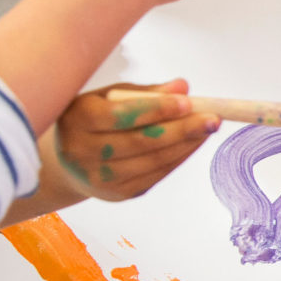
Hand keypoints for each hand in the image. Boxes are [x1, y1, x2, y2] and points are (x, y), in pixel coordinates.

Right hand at [52, 80, 218, 200]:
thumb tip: (182, 87)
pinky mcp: (118, 193)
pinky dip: (179, 157)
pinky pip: (156, 174)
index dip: (157, 109)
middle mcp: (83, 152)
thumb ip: (145, 92)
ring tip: (208, 128)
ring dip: (186, 144)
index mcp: (77, 119)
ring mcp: (100, 178)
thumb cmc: (93, 119)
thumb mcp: (109, 97)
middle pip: (142, 141)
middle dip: (182, 129)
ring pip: (153, 160)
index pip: (121, 115)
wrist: (68, 161)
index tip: (187, 102)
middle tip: (213, 118)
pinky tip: (193, 143)